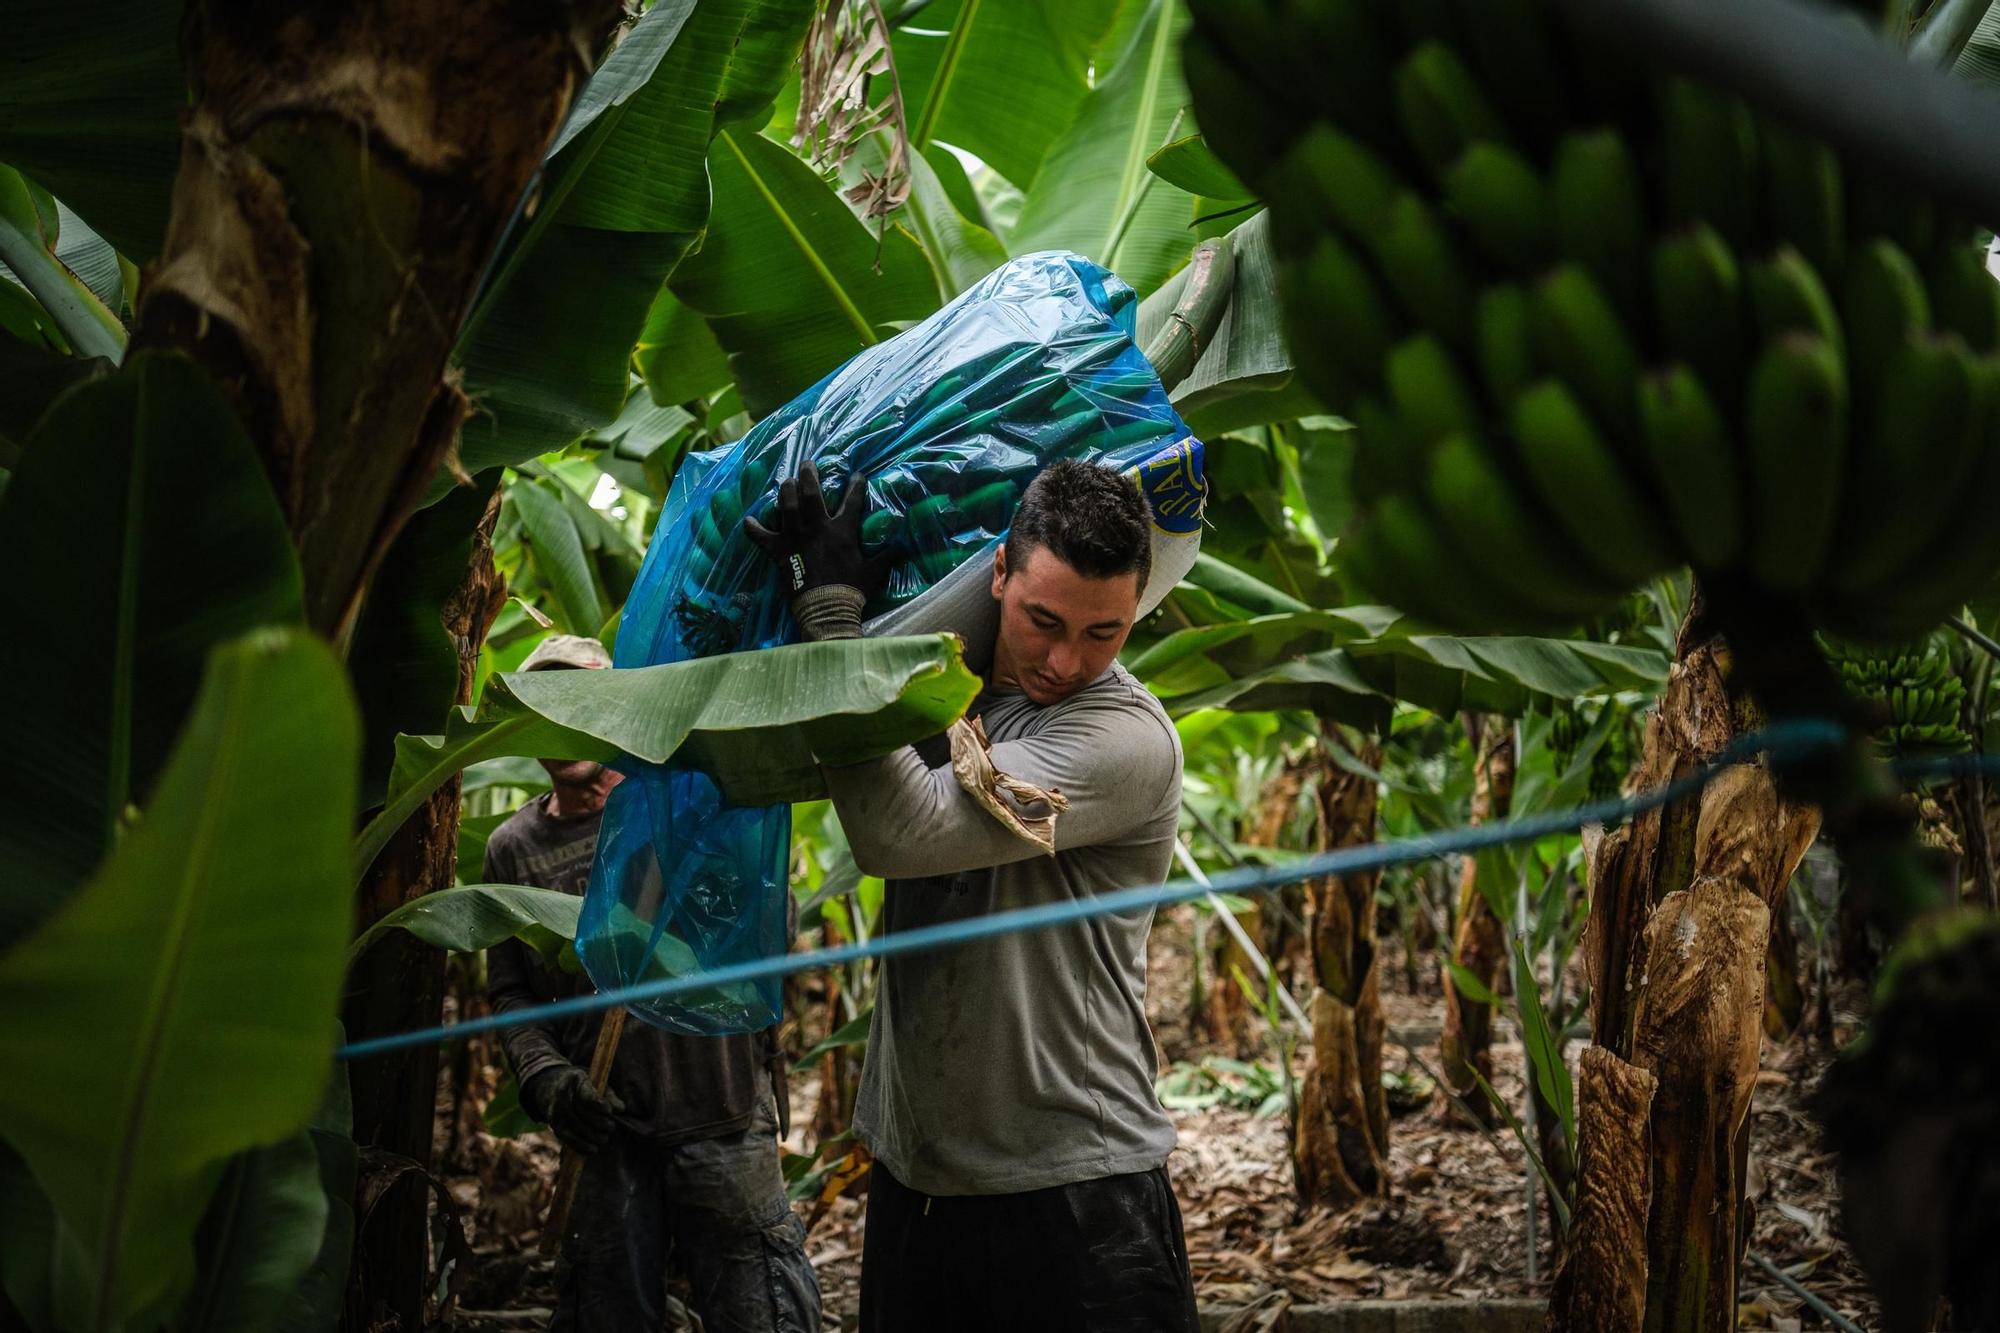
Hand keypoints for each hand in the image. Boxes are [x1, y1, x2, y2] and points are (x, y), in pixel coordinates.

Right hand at [522, 1064, 625, 1155]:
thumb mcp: (599, 1085)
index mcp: (575, 1078)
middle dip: (598, 1122)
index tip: (609, 1112)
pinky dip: (581, 1146)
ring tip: (604, 1138)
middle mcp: (562, 1094)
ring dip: (591, 1135)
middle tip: (611, 1127)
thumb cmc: (587, 1088)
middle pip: (580, 1112)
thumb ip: (610, 1096)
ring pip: (574, 1126)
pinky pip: (567, 1138)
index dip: (597, 1103)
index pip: (585, 1092)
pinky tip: (593, 1149)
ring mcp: (555, 1109)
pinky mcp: (554, 1124)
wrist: (561, 1089)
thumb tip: (620, 1109)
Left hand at [743, 460, 892, 600]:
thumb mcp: (874, 572)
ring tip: (785, 482)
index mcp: (842, 531)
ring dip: (785, 491)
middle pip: (810, 494)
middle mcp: (817, 528)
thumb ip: (887, 555)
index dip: (856, 486)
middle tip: (807, 464)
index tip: (857, 475)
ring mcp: (795, 538)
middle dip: (808, 475)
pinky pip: (761, 538)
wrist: (827, 609)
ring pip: (786, 507)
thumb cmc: (852, 590)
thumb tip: (904, 546)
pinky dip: (753, 529)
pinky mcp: (779, 552)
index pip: (852, 501)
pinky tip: (747, 520)